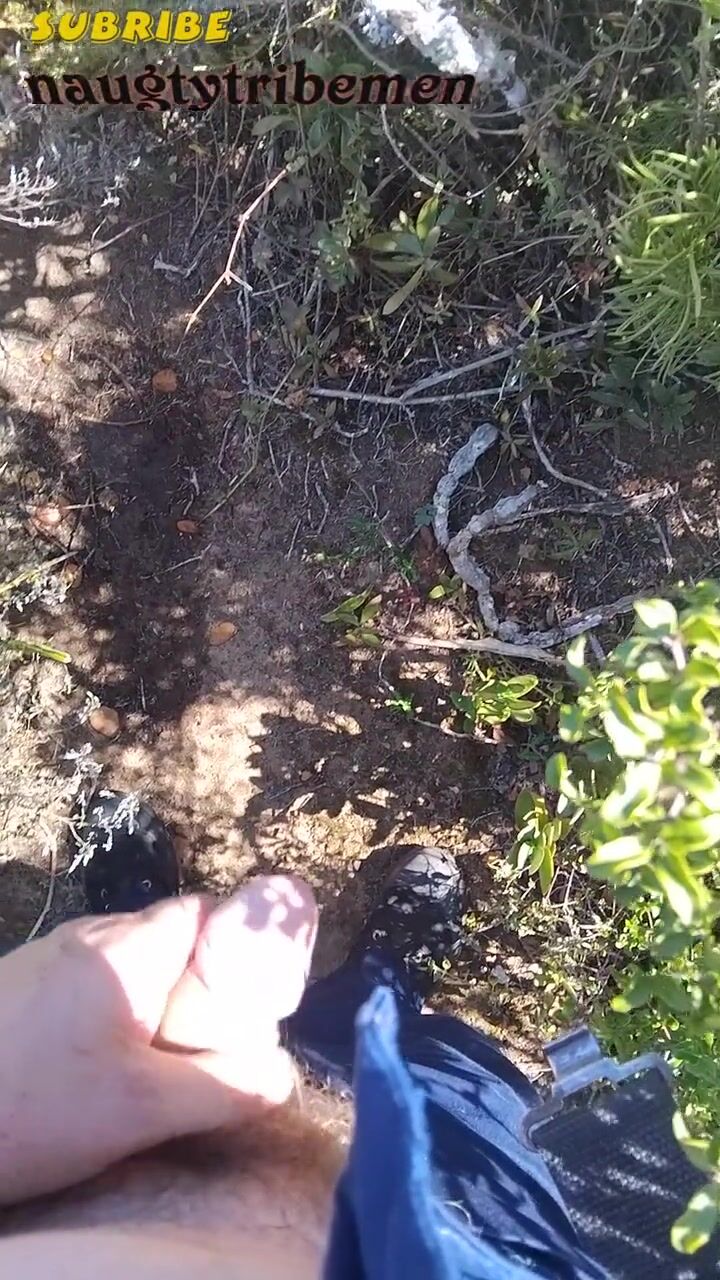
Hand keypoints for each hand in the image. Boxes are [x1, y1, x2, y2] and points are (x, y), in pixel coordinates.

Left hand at [0, 875, 316, 1205]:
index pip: (209, 912)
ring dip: (162, 1008)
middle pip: (175, 940)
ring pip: (135, 969)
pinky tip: (107, 1074)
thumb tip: (282, 1075)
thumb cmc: (33, 1103)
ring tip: (166, 1069)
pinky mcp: (23, 991)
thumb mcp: (140, 1108)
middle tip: (220, 1046)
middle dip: (207, 988)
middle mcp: (91, 936)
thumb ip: (222, 1088)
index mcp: (127, 945)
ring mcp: (51, 960)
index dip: (247, 947)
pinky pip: (97, 990)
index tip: (263, 1001)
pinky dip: (120, 1021)